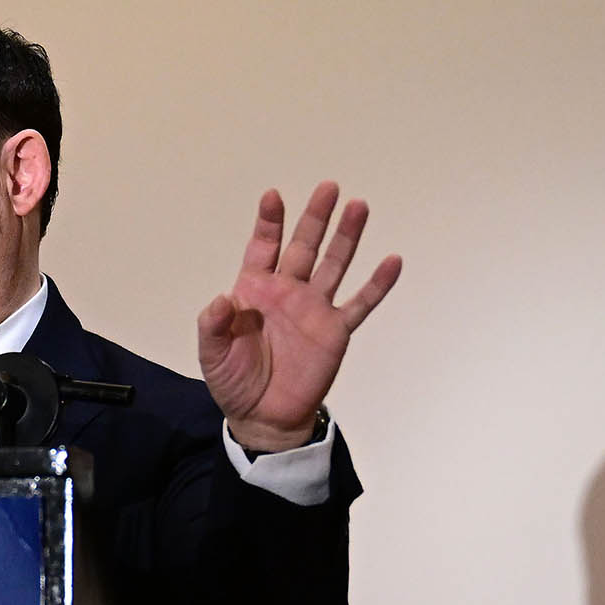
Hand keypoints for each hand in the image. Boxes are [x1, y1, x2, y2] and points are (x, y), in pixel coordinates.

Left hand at [197, 182, 401, 451]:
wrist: (263, 416)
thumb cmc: (234, 381)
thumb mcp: (212, 354)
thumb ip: (213, 325)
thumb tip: (223, 299)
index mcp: (254, 290)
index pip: (263, 248)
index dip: (269, 222)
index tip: (273, 196)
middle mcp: (287, 291)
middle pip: (304, 246)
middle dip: (315, 218)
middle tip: (328, 188)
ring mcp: (314, 309)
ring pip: (334, 265)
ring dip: (346, 237)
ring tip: (359, 207)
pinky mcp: (335, 331)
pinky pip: (360, 304)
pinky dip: (377, 284)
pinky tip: (392, 261)